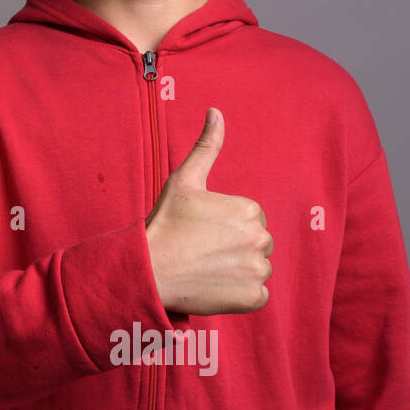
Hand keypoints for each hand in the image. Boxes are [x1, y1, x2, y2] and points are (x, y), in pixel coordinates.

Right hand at [144, 107, 272, 315]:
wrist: (149, 270)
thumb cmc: (165, 224)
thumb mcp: (184, 181)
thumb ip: (207, 146)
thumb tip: (216, 111)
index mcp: (250, 210)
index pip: (249, 219)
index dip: (224, 226)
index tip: (201, 231)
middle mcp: (260, 238)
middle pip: (256, 243)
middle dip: (234, 248)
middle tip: (201, 251)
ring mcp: (258, 270)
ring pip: (256, 268)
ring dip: (237, 271)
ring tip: (206, 269)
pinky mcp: (253, 297)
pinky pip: (256, 295)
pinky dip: (239, 294)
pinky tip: (213, 286)